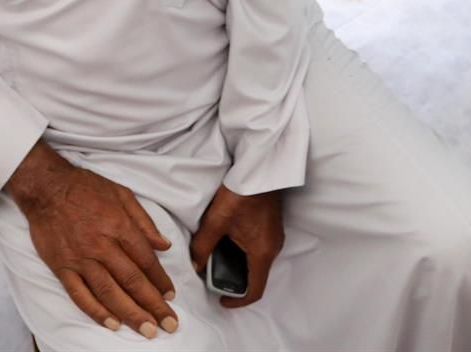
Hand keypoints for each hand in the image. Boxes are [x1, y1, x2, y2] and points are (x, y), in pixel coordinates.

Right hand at [6, 142, 178, 339]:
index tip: (170, 295)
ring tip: (147, 329)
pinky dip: (96, 312)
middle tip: (168, 323)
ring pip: (109, 293)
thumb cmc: (85, 188)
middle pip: (132, 281)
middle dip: (153, 305)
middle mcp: (102, 245)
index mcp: (119, 226)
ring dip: (130, 314)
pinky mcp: (62, 267)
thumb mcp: (122, 194)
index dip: (161, 280)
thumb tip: (164, 244)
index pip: (146, 260)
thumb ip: (144, 221)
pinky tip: (111, 323)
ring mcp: (81, 259)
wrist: (46, 187)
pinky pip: (80, 295)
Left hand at [189, 186, 284, 308]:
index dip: (238, 302)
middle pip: (256, 277)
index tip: (222, 301)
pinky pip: (260, 249)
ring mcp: (275, 237)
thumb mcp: (216, 221)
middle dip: (235, 282)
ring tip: (218, 258)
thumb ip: (203, 246)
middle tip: (214, 277)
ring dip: (240, 266)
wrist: (260, 168)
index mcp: (262, 253)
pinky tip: (230, 240)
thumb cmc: (240, 194)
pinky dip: (245, 253)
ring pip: (258, 262)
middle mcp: (273, 248)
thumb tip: (195, 265)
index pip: (255, 291)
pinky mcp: (272, 226)